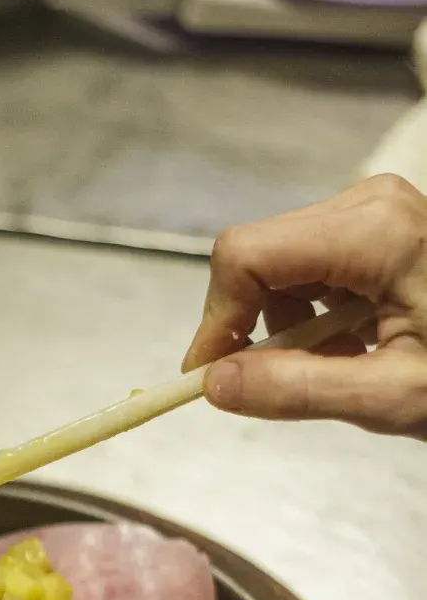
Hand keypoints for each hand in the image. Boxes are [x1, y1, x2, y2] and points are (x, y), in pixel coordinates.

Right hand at [182, 174, 426, 436]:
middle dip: (255, 325)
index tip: (207, 378)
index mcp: (375, 233)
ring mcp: (376, 209)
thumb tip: (216, 386)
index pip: (246, 257)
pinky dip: (317, 314)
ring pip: (280, 263)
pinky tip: (357, 342)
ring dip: (290, 325)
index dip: (213, 320)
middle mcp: (370, 204)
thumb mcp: (392, 395)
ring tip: (343, 364)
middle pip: (257, 256)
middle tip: (284, 381)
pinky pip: (312, 264)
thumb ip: (297, 390)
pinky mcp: (379, 224)